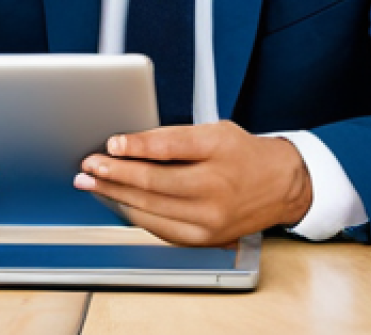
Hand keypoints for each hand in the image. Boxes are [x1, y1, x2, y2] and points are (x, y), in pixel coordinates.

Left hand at [74, 120, 312, 245]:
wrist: (281, 186)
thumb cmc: (241, 153)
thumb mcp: (213, 130)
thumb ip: (173, 137)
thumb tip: (128, 144)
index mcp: (218, 150)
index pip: (171, 146)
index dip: (137, 145)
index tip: (111, 143)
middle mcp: (216, 188)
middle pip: (154, 182)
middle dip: (114, 173)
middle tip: (88, 166)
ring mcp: (211, 219)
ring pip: (152, 208)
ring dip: (115, 195)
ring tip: (92, 183)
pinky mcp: (206, 239)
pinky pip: (160, 228)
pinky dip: (134, 214)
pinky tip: (116, 201)